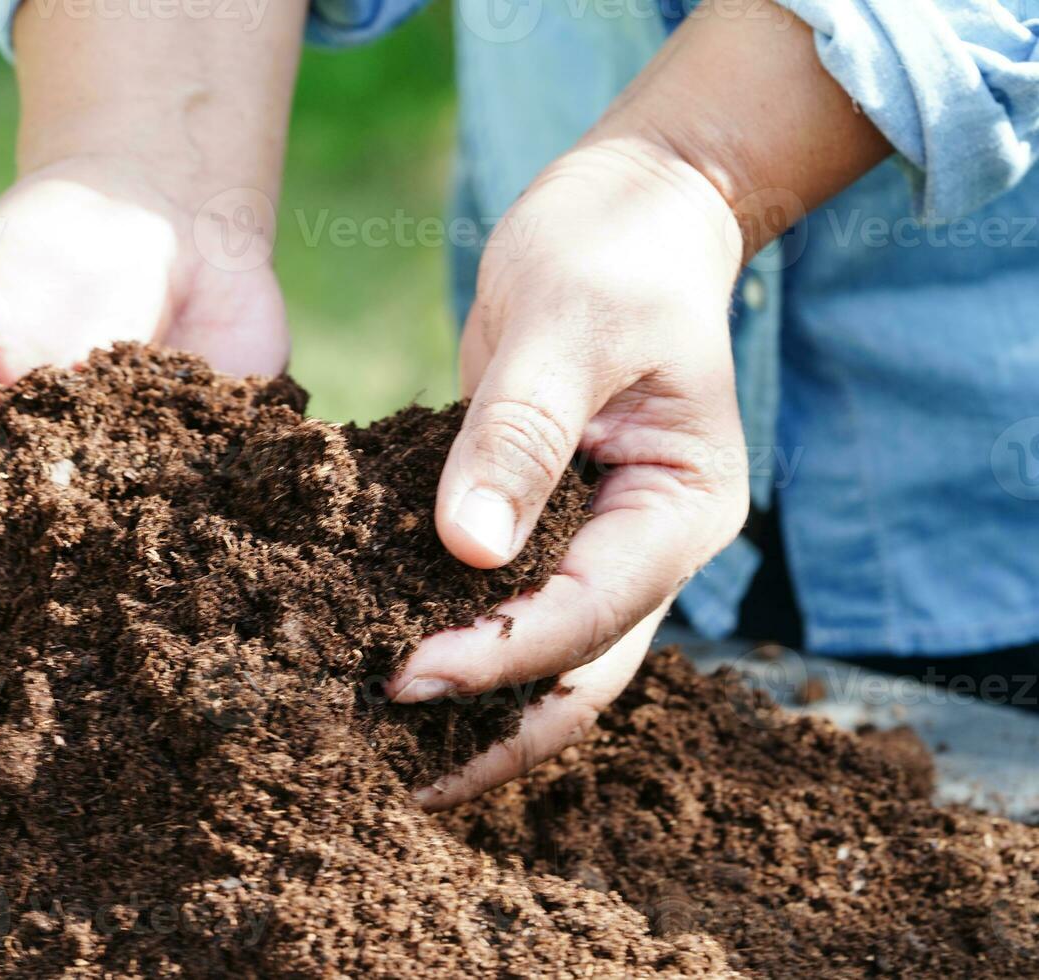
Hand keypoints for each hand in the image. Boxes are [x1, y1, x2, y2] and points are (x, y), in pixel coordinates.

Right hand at [0, 159, 289, 725]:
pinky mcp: (240, 491)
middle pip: (65, 628)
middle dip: (72, 687)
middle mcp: (77, 530)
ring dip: (166, 658)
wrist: (159, 207)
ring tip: (182, 725)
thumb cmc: (25, 265)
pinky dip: (253, 588)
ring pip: (158, 606)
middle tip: (88, 759)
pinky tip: (268, 638)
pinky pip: (245, 551)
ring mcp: (161, 517)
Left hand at [394, 138, 750, 809]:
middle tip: (392, 782)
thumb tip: (466, 554)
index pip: (590, 613)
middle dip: (491, 732)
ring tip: (383, 759)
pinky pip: (504, 604)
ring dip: (472, 710)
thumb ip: (519, 435)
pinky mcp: (546, 523)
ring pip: (543, 658)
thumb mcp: (565, 322)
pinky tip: (386, 669)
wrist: (628, 212)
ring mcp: (600, 541)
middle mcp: (648, 545)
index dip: (499, 656)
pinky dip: (456, 643)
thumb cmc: (609, 250)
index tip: (402, 676)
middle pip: (578, 674)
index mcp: (680, 507)